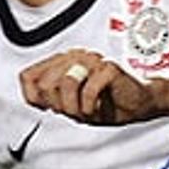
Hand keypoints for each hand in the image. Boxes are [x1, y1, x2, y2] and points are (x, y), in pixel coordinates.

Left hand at [20, 49, 156, 124]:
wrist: (139, 104)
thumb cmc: (107, 102)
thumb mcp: (70, 105)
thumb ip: (49, 98)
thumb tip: (31, 96)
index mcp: (62, 62)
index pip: (29, 77)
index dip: (37, 98)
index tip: (52, 108)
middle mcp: (75, 56)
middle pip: (45, 83)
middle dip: (57, 105)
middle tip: (74, 111)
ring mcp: (92, 60)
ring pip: (65, 82)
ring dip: (73, 107)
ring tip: (84, 111)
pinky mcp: (109, 68)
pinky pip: (88, 90)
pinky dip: (90, 106)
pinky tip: (97, 108)